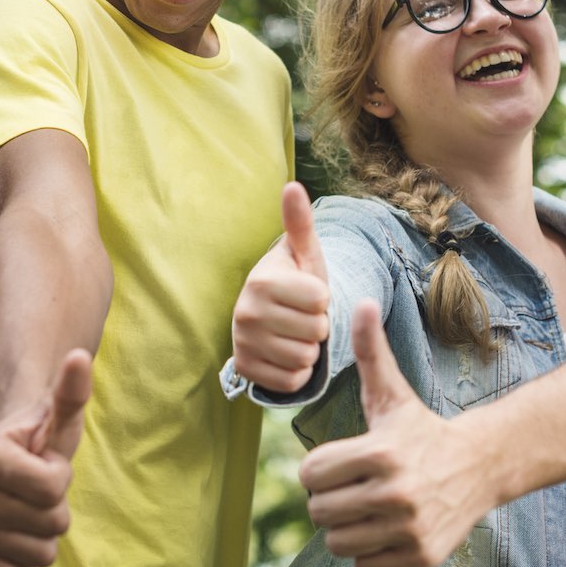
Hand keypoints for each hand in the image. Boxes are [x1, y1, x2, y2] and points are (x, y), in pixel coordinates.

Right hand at [0, 348, 91, 566]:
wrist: (9, 460)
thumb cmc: (40, 437)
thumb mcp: (60, 415)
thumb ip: (71, 389)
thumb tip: (79, 355)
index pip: (51, 490)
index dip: (59, 477)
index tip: (42, 462)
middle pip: (50, 525)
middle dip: (56, 507)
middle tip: (35, 488)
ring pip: (40, 554)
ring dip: (43, 534)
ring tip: (25, 507)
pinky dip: (24, 559)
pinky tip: (14, 532)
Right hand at [232, 182, 330, 392]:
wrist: (267, 319)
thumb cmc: (294, 284)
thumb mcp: (303, 255)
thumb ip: (300, 223)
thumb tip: (293, 185)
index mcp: (261, 280)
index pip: (321, 300)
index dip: (323, 299)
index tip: (308, 295)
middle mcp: (245, 312)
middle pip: (316, 332)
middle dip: (317, 326)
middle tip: (300, 317)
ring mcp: (242, 343)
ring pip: (305, 358)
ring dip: (309, 351)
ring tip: (294, 335)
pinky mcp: (245, 369)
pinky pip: (292, 382)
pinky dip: (297, 373)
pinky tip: (286, 355)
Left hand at [299, 299, 497, 566]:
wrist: (479, 466)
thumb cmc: (420, 429)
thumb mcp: (392, 393)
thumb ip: (369, 351)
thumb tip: (361, 301)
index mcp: (379, 452)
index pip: (309, 475)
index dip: (317, 469)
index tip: (337, 464)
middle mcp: (395, 493)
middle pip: (320, 511)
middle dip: (329, 500)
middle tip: (351, 488)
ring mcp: (410, 528)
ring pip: (338, 543)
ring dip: (345, 529)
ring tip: (365, 509)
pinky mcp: (421, 557)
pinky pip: (364, 566)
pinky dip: (368, 553)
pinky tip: (384, 529)